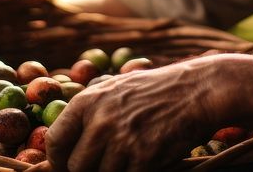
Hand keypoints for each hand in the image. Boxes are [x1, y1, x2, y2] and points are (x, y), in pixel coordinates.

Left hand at [44, 54, 231, 171]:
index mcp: (89, 101)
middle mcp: (101, 121)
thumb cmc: (155, 91)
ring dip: (114, 171)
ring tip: (130, 155)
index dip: (58, 159)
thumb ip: (88, 112)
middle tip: (103, 163)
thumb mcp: (116, 88)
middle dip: (87, 169)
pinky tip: (146, 158)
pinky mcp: (143, 158)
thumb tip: (60, 145)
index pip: (55, 141)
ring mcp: (122, 141)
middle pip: (76, 166)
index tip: (67, 164)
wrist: (197, 90)